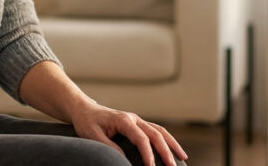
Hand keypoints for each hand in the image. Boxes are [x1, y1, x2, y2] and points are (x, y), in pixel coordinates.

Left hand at [70, 104, 187, 165]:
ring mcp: (137, 120)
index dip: (148, 154)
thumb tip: (123, 158)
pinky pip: (156, 130)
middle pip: (155, 133)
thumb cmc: (87, 122)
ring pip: (160, 130)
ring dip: (172, 143)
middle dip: (166, 151)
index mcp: (123, 120)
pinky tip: (173, 149)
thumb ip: (108, 146)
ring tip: (183, 157)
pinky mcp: (137, 123)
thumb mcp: (93, 135)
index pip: (141, 138)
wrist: (85, 110)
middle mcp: (133, 118)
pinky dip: (167, 139)